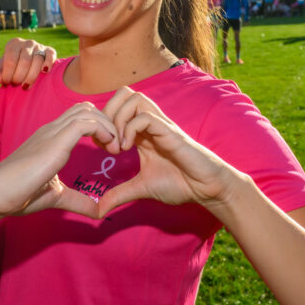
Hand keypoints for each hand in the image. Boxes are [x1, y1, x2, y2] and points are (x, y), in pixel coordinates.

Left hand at [0, 37, 57, 86]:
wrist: (27, 64)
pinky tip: (44, 71)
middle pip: (24, 62)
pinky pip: (50, 56)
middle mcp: (27, 42)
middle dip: (19, 77)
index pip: (10, 60)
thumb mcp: (0, 68)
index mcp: (13, 44)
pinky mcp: (50, 50)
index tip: (6, 83)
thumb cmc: (12, 67)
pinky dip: (48, 63)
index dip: (8, 75)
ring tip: (25, 86)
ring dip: (31, 77)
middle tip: (16, 85)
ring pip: (37, 61)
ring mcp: (39, 46)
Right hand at [0, 102, 118, 219]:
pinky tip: (108, 148)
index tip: (110, 149)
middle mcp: (52, 130)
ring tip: (115, 148)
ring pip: (88, 111)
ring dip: (108, 126)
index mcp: (51, 138)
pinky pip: (86, 122)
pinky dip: (103, 130)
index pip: (80, 116)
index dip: (100, 127)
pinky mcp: (55, 142)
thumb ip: (78, 200)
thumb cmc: (17, 194)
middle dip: (107, 122)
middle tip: (116, 147)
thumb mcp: (56, 197)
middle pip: (86, 108)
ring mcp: (52, 133)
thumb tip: (98, 212)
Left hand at [97, 87, 238, 216]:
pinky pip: (145, 117)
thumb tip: (100, 210)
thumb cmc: (179, 183)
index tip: (101, 147)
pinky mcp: (169, 132)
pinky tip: (127, 148)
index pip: (117, 108)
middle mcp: (150, 123)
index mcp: (142, 132)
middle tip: (106, 140)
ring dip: (118, 119)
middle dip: (108, 112)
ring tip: (117, 145)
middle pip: (124, 94)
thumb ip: (120, 194)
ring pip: (134, 98)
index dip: (103, 123)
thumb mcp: (141, 188)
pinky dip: (130, 129)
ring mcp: (160, 125)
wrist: (205, 188)